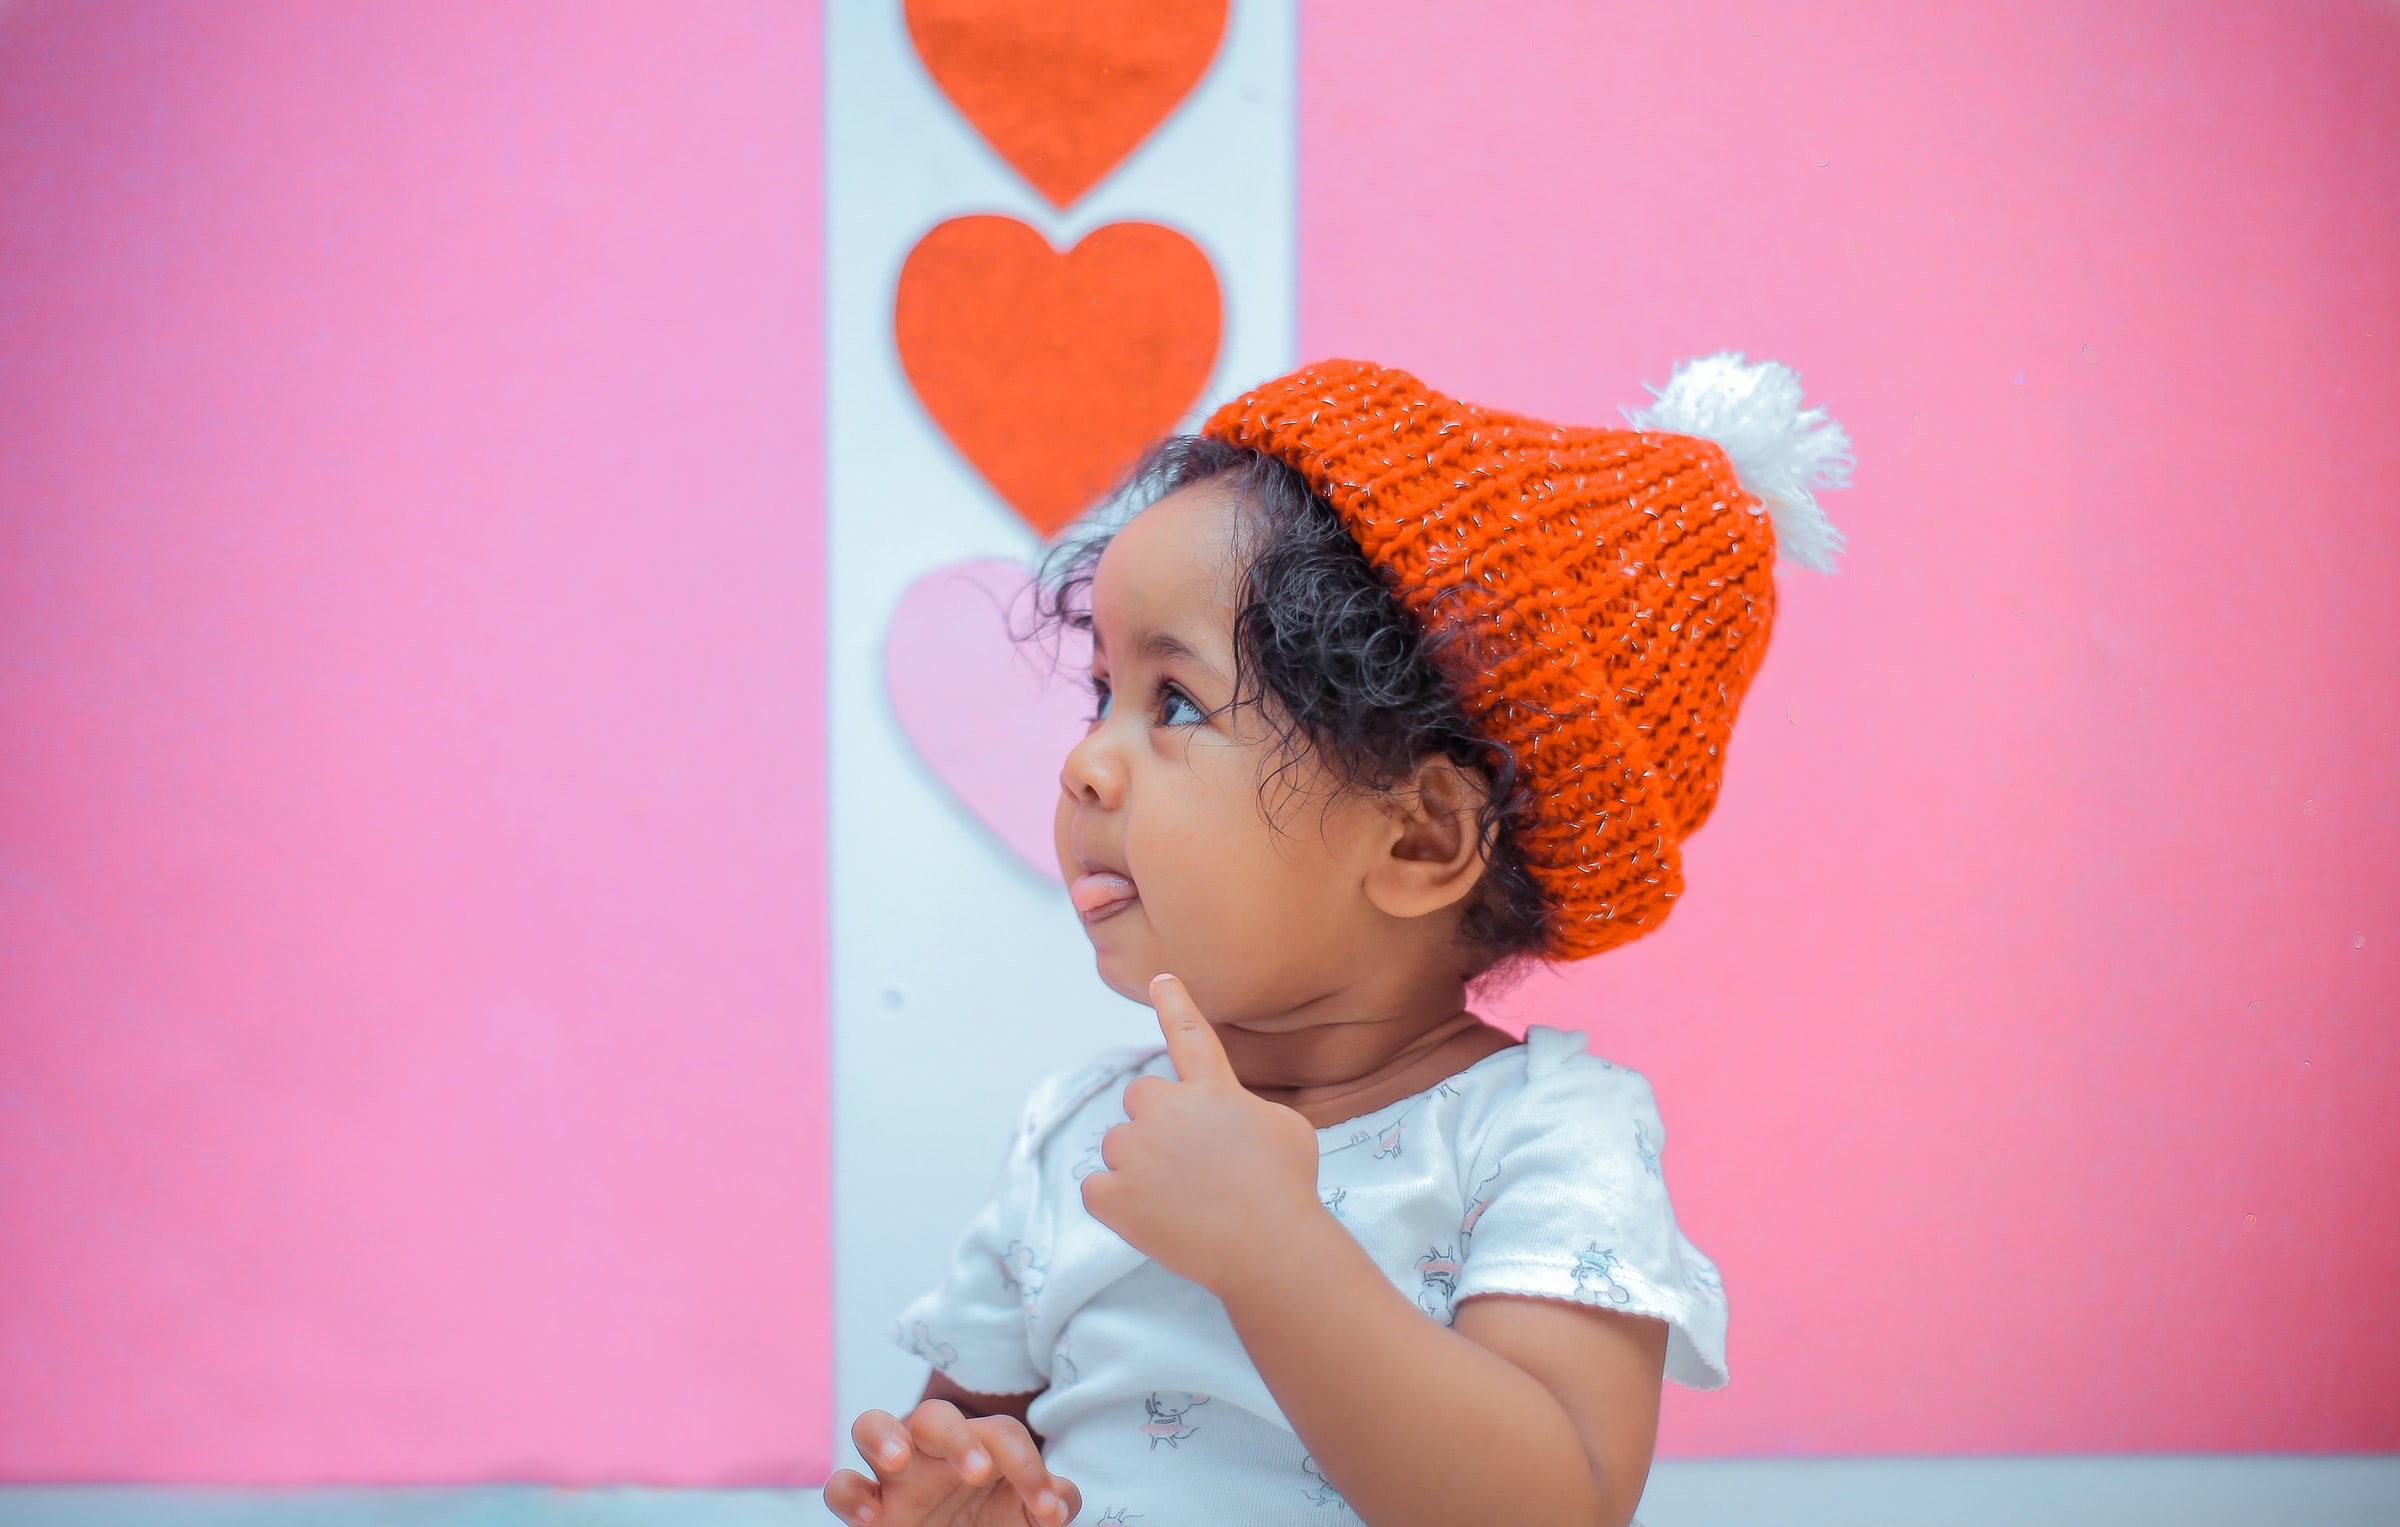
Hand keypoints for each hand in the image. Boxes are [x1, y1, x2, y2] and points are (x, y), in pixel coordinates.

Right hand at [824, 1401, 1079, 1526]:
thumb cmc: (991, 1522)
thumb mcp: (1025, 1515)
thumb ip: (1048, 1499)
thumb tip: (1062, 1498)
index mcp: (976, 1444)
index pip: (1001, 1434)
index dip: (1029, 1466)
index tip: (1046, 1509)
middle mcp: (931, 1450)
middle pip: (934, 1414)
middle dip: (957, 1437)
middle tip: (980, 1472)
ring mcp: (893, 1473)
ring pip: (871, 1424)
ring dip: (883, 1436)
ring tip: (899, 1460)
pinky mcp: (866, 1504)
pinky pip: (841, 1483)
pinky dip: (849, 1492)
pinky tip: (873, 1513)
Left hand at [1079, 974, 1323, 1294]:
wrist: (1269, 1247)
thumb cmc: (1286, 1189)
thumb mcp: (1287, 1128)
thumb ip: (1246, 1108)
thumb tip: (1229, 1116)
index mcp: (1211, 1089)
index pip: (1188, 1034)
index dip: (1175, 1003)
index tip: (1161, 980)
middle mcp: (1166, 1110)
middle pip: (1140, 1097)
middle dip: (1157, 1121)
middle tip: (1188, 1161)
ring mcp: (1134, 1151)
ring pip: (1117, 1144)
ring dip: (1138, 1164)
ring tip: (1180, 1199)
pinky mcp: (1112, 1195)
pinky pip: (1097, 1188)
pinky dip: (1116, 1202)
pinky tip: (1151, 1218)